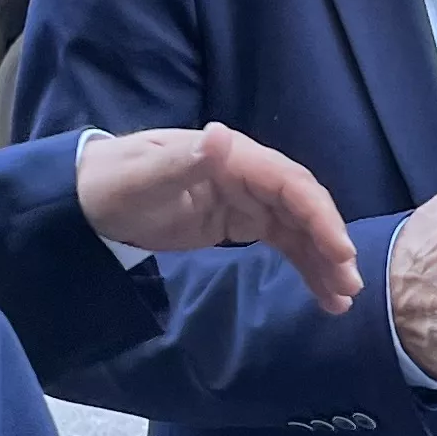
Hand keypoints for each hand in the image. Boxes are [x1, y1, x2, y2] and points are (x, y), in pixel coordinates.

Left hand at [76, 125, 360, 313]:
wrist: (87, 200)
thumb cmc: (111, 185)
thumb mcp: (141, 178)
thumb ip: (183, 163)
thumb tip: (221, 135)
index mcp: (231, 157)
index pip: (289, 183)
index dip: (319, 215)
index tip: (340, 252)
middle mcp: (247, 173)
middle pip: (302, 206)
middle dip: (329, 243)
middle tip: (350, 283)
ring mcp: (246, 198)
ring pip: (299, 228)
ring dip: (323, 260)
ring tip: (342, 299)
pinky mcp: (239, 222)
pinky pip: (283, 242)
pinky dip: (305, 266)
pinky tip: (322, 294)